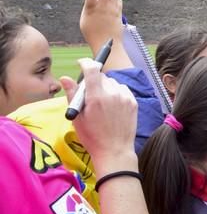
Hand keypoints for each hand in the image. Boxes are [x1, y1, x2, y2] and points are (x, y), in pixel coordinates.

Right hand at [61, 58, 137, 176]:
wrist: (114, 151)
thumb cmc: (92, 137)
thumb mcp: (77, 117)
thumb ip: (72, 95)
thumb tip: (64, 78)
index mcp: (96, 97)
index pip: (92, 70)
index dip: (86, 63)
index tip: (81, 63)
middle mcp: (112, 94)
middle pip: (101, 76)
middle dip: (94, 81)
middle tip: (89, 95)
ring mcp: (125, 97)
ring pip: (112, 83)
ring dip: (106, 87)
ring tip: (102, 104)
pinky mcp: (133, 101)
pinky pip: (122, 89)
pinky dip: (116, 93)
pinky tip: (112, 106)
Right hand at [79, 0, 131, 69]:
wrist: (106, 42)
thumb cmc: (92, 33)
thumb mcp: (84, 20)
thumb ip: (88, 8)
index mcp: (91, 8)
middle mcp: (102, 6)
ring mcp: (112, 8)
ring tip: (106, 1)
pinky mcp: (119, 12)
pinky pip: (119, 0)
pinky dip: (115, 1)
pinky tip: (111, 6)